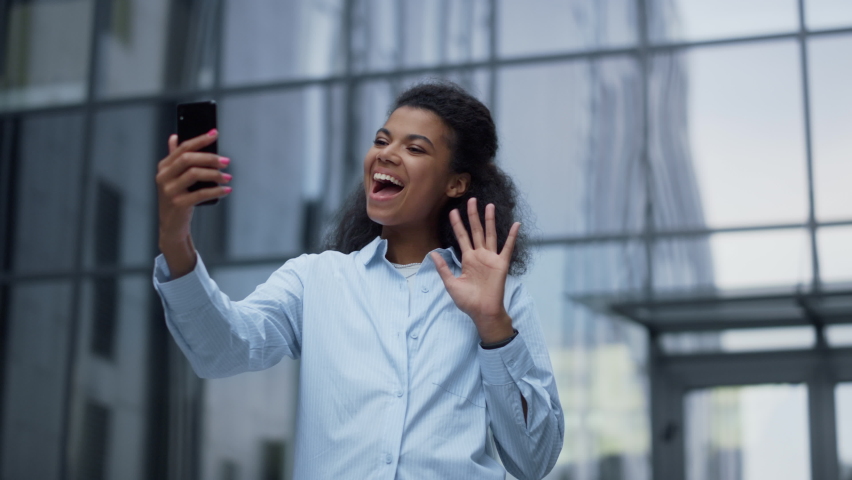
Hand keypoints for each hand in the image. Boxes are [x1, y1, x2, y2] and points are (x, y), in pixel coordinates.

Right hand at [156, 130, 231, 276]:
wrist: (172, 227)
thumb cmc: (177, 199)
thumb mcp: (174, 178)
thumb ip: (175, 158)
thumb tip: (175, 137)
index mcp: (164, 167)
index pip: (182, 147)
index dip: (200, 139)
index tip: (215, 133)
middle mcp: (164, 177)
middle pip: (188, 159)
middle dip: (210, 157)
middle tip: (226, 161)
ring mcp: (169, 191)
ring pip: (194, 174)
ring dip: (215, 174)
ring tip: (228, 176)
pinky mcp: (178, 204)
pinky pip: (201, 194)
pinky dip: (216, 191)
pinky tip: (226, 190)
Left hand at [430, 197, 520, 343]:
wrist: (482, 312)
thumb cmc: (468, 301)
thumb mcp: (451, 284)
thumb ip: (443, 268)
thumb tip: (433, 253)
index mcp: (468, 259)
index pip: (462, 237)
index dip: (457, 224)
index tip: (453, 211)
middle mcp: (479, 255)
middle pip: (476, 231)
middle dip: (473, 216)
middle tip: (471, 199)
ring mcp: (491, 258)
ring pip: (490, 234)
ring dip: (490, 220)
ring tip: (489, 205)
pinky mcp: (502, 264)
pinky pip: (508, 247)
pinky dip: (512, 236)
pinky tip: (516, 225)